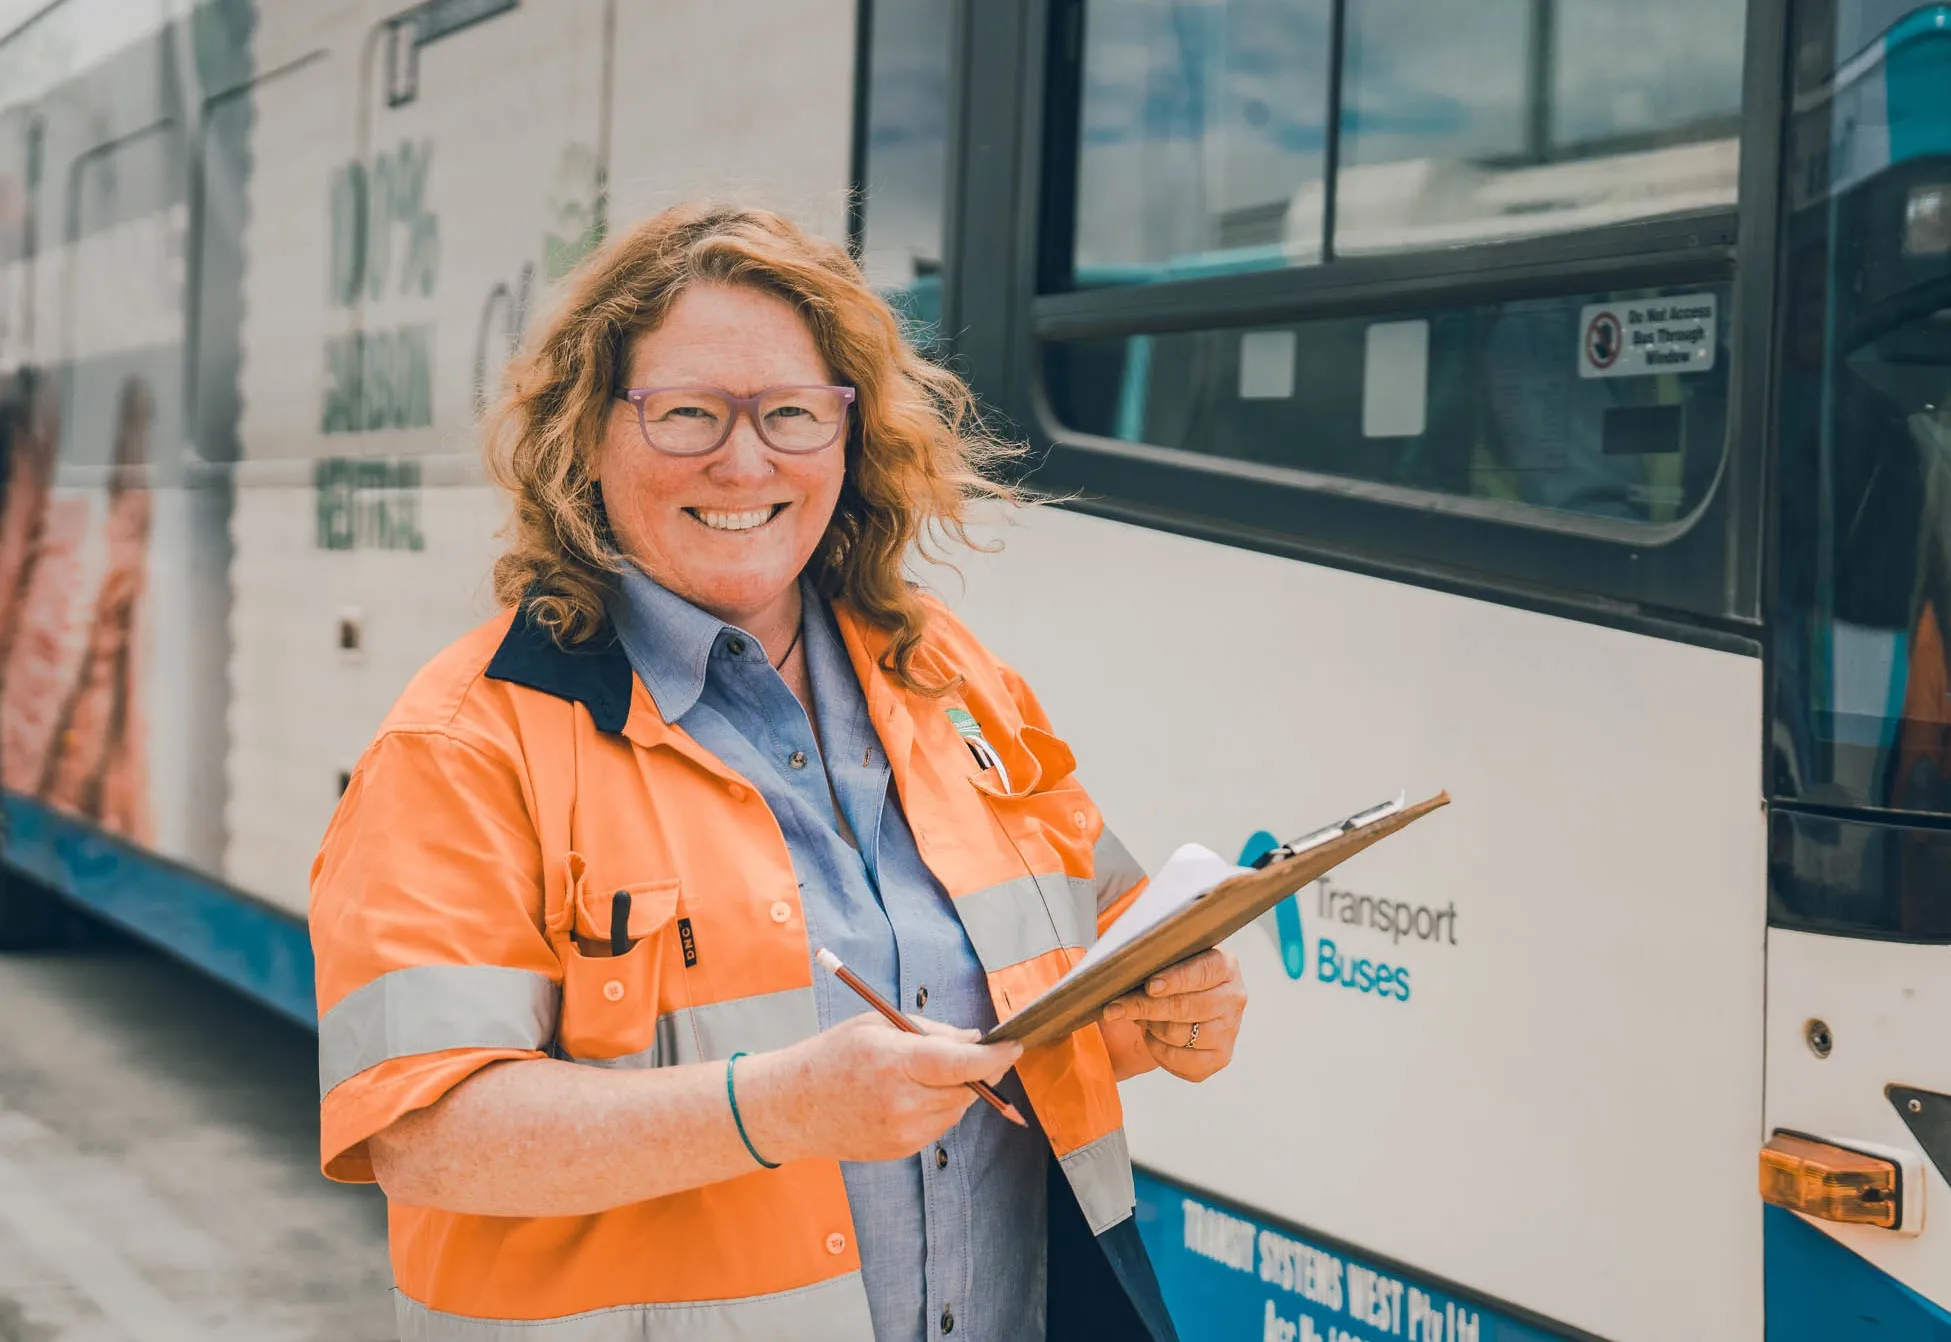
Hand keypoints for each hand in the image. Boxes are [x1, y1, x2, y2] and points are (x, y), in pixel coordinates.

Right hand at [739, 1013, 1022, 1164]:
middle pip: (966, 1087)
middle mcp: (901, 1102)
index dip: (995, 1055)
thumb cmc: (832, 1056)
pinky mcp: (901, 1150)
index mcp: (894, 1062)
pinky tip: (907, 1096)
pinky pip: (939, 1125)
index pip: (961, 1062)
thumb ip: (930, 1030)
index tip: (1015, 1045)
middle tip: (974, 1052)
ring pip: (957, 1108)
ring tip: (920, 1074)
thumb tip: (975, 1038)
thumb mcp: (876, 1024)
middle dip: (978, 1069)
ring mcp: (902, 1132)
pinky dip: (937, 1108)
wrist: (793, 1108)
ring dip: (956, 1089)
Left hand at [1100, 949, 1245, 1082]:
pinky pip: (1181, 1061)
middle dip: (1147, 1007)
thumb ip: (1151, 965)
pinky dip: (1158, 1051)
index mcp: (1225, 966)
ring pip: (1180, 1035)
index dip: (1175, 980)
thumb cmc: (1169, 979)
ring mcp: (1230, 1030)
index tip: (1149, 986)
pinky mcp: (1220, 1057)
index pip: (1202, 972)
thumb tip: (1120, 979)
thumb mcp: (1165, 963)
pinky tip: (1153, 1038)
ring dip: (1152, 1028)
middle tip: (1116, 1008)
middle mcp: (1234, 997)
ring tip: (1140, 1018)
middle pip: (1188, 1007)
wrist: (1182, 1006)